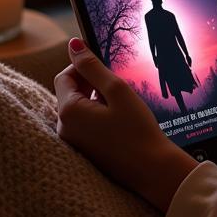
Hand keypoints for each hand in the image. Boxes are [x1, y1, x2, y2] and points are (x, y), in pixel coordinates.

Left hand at [54, 37, 197, 210]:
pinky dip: (97, 115)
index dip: (83, 66)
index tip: (105, 64)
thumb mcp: (117, 91)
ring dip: (95, 99)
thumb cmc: (137, 130)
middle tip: (117, 84)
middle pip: (69, 92)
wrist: (152, 170)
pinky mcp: (84, 151)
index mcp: (68, 111)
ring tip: (121, 104)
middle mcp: (64, 128)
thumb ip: (93, 66)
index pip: (64, 76)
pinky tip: (119, 119)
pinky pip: (84, 124)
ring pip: (78, 108)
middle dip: (90, 83)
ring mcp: (73, 142)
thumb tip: (74, 45)